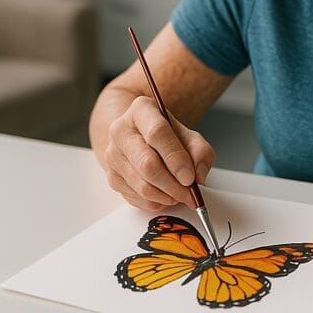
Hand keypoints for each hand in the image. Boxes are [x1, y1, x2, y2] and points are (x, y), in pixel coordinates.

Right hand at [102, 96, 215, 210]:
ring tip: (182, 194)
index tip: (190, 177)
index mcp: (141, 111)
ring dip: (167, 196)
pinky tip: (167, 195)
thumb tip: (198, 176)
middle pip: (147, 164)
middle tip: (190, 193)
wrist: (140, 138)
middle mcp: (121, 131)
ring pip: (142, 186)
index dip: (175, 158)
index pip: (157, 133)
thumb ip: (200, 152)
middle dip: (173, 184)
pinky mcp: (112, 177)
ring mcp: (113, 156)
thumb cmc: (167, 136)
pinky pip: (137, 198)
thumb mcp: (189, 136)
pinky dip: (157, 202)